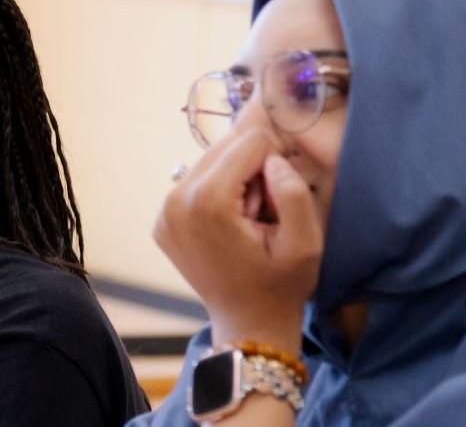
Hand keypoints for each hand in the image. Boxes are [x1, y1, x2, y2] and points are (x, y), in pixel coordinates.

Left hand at [153, 127, 324, 351]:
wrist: (248, 323)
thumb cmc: (281, 285)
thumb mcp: (305, 243)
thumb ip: (292, 192)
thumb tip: (272, 159)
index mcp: (207, 202)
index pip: (249, 142)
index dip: (275, 162)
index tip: (279, 198)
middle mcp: (174, 200)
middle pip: (224, 147)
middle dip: (252, 171)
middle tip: (262, 211)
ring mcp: (162, 211)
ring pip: (209, 161)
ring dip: (235, 180)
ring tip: (247, 220)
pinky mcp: (161, 220)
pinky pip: (195, 182)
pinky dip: (218, 192)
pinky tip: (230, 224)